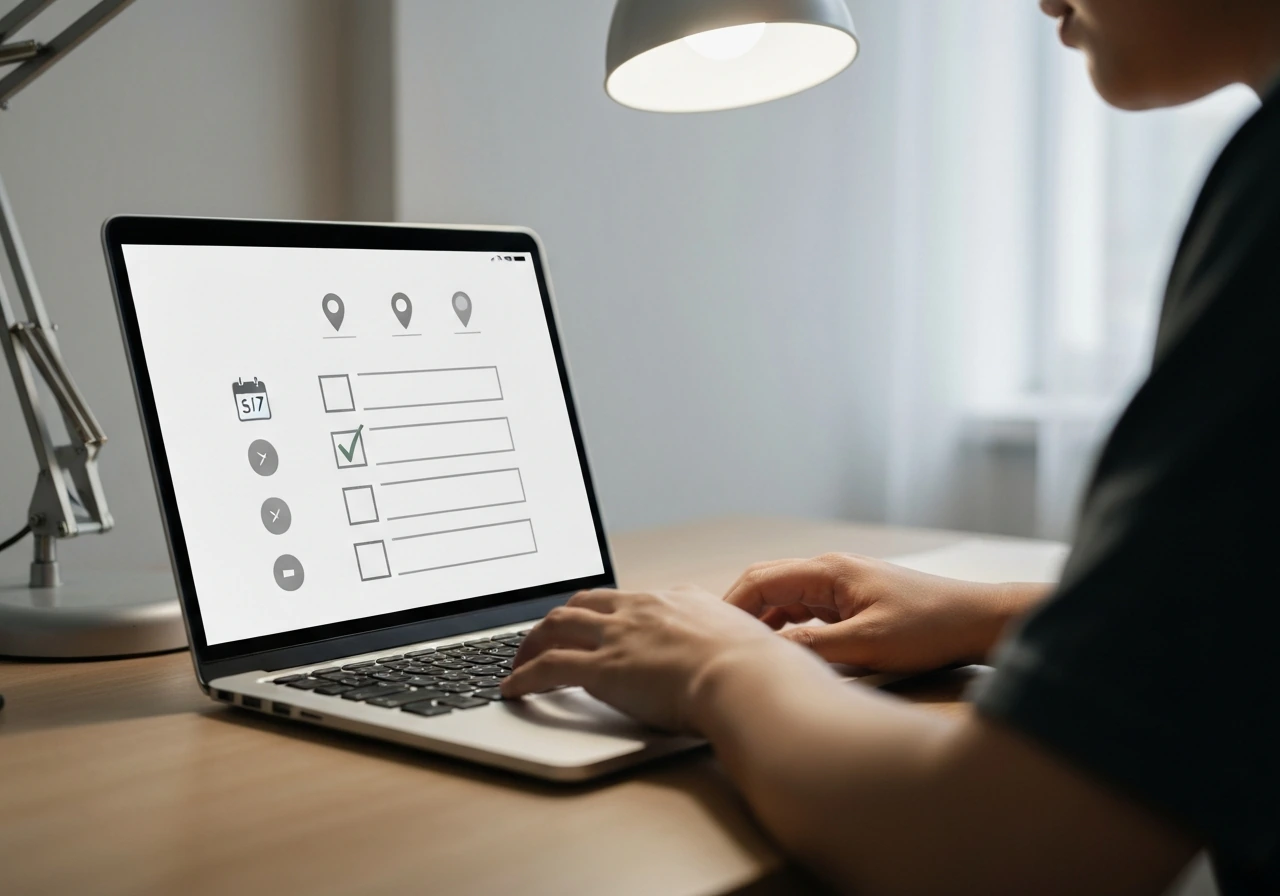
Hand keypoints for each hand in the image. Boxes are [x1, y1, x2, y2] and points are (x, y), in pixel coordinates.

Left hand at [502, 586, 811, 732]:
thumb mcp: (751, 646)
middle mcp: (643, 609)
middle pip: (584, 602)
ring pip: (557, 626)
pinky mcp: (602, 668)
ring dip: (533, 643)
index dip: (605, 611)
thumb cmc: (759, 672)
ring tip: (520, 661)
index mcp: (679, 600)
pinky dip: (524, 677)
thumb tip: (757, 661)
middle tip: (545, 637)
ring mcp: (620, 635)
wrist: (747, 679)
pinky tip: (513, 689)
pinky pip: (547, 667)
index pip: (629, 598)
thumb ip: (739, 648)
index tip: (596, 622)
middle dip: (559, 619)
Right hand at [724, 554, 1046, 672]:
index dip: (731, 607)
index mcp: (828, 571)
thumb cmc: (930, 628)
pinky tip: (786, 655)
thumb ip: (814, 645)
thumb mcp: (868, 644)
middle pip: (768, 586)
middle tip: (722, 648)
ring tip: (749, 657)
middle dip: (741, 614)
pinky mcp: (853, 603)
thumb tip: (769, 651)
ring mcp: (842, 586)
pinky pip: (807, 613)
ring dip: (766, 625)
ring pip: (786, 601)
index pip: (760, 580)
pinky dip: (789, 630)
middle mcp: (830, 572)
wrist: (979, 621)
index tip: (711, 635)